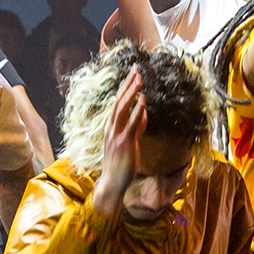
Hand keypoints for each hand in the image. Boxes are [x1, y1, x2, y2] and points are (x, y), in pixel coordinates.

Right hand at [93, 66, 144, 218]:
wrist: (112, 183)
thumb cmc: (120, 165)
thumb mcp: (129, 142)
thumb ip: (136, 128)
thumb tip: (143, 113)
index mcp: (110, 127)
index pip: (117, 103)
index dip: (124, 88)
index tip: (132, 74)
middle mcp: (111, 128)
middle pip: (119, 101)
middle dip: (128, 85)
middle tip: (136, 70)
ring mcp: (116, 135)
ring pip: (122, 109)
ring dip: (131, 93)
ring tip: (139, 79)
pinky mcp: (124, 143)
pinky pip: (131, 124)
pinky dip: (136, 111)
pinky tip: (142, 100)